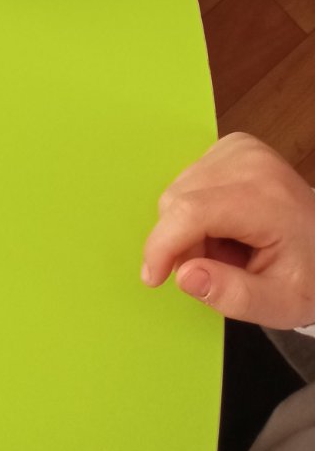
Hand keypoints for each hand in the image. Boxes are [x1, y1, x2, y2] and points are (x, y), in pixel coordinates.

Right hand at [141, 132, 314, 328]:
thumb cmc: (307, 274)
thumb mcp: (281, 304)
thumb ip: (234, 295)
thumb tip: (184, 276)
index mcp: (266, 198)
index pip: (191, 211)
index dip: (162, 245)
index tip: (152, 278)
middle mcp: (249, 161)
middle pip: (178, 202)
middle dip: (182, 244)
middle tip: (218, 269)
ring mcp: (238, 148)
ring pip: (177, 191)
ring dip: (188, 228)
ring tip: (227, 247)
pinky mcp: (229, 146)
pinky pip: (187, 181)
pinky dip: (194, 210)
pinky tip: (224, 225)